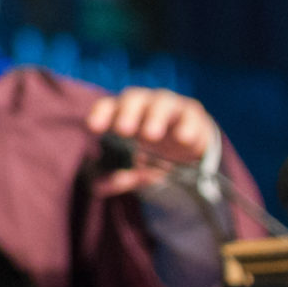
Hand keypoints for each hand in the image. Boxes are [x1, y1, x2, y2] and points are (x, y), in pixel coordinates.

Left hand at [85, 88, 218, 197]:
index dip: (100, 113)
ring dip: (155, 116)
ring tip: (150, 135)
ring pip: (162, 102)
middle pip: (134, 98)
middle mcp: (146, 104)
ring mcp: (170, 106)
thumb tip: (97, 188)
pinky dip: (187, 125)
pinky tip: (183, 139)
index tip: (93, 128)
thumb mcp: (138, 168)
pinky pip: (190, 116)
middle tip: (123, 130)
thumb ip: (121, 177)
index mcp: (125, 113)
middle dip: (128, 113)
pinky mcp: (194, 114)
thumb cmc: (155, 152)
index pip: (109, 106)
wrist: (192, 146)